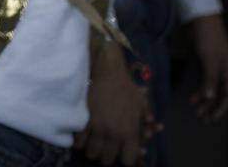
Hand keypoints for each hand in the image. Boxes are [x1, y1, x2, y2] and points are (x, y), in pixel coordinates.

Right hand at [74, 43, 156, 164]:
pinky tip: (81, 138)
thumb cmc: (126, 86)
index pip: (128, 161)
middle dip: (106, 156)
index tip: (120, 152)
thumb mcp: (141, 104)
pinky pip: (78, 142)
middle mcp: (114, 134)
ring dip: (92, 150)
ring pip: (91, 153)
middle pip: (107, 160)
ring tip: (92, 144)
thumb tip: (149, 128)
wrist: (107, 70)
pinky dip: (79, 142)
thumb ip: (145, 119)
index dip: (124, 158)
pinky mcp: (82, 120)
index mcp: (130, 132)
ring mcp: (97, 128)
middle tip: (104, 148)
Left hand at [188, 13, 227, 122]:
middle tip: (203, 120)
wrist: (199, 16)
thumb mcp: (208, 58)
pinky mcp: (203, 61)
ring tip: (197, 113)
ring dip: (205, 101)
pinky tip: (192, 98)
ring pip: (211, 88)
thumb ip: (209, 78)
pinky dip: (199, 90)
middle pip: (221, 94)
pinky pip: (204, 80)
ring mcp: (214, 66)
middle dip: (213, 107)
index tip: (212, 119)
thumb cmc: (207, 37)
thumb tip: (209, 98)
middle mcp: (224, 70)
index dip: (222, 108)